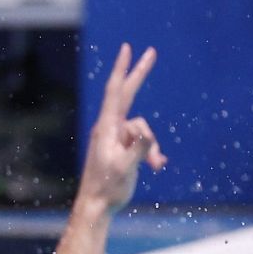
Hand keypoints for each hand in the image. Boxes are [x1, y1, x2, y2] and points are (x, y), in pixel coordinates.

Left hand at [79, 43, 163, 212]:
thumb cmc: (107, 186)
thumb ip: (138, 148)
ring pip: (144, 129)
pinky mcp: (122, 147)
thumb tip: (147, 132)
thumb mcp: (125, 167)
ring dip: (153, 147)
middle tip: (151, 51)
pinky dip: (151, 152)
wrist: (97, 204)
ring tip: (154, 166)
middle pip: (128, 94)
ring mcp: (116, 137)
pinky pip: (143, 141)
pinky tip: (156, 166)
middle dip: (140, 74)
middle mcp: (110, 127)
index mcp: (106, 127)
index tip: (127, 49)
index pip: (116, 91)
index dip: (123, 69)